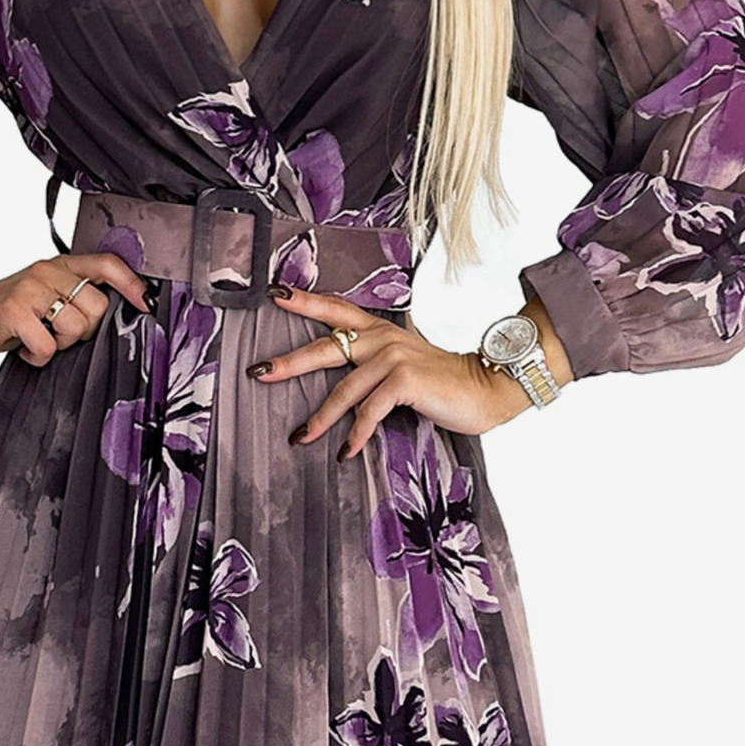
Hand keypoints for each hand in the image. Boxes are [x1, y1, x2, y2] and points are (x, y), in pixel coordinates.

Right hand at [0, 252, 151, 367]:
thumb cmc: (14, 311)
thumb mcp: (48, 295)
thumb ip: (79, 297)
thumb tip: (125, 312)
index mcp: (61, 266)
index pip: (107, 265)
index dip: (131, 285)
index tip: (146, 305)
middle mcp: (47, 270)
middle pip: (98, 307)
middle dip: (85, 331)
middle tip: (60, 333)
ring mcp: (30, 288)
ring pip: (76, 327)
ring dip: (61, 344)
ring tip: (41, 338)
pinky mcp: (14, 311)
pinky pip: (48, 346)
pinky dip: (39, 356)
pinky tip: (25, 347)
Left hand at [249, 284, 534, 458]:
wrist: (486, 389)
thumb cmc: (444, 384)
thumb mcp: (404, 366)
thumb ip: (374, 367)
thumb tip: (340, 389)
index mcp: (380, 332)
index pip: (336, 310)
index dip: (305, 301)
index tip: (274, 294)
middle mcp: (382, 339)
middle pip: (326, 346)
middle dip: (289, 361)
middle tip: (259, 371)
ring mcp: (393, 357)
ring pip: (344, 389)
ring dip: (320, 417)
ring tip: (300, 437)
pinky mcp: (404, 380)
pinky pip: (369, 411)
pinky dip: (355, 434)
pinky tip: (345, 451)